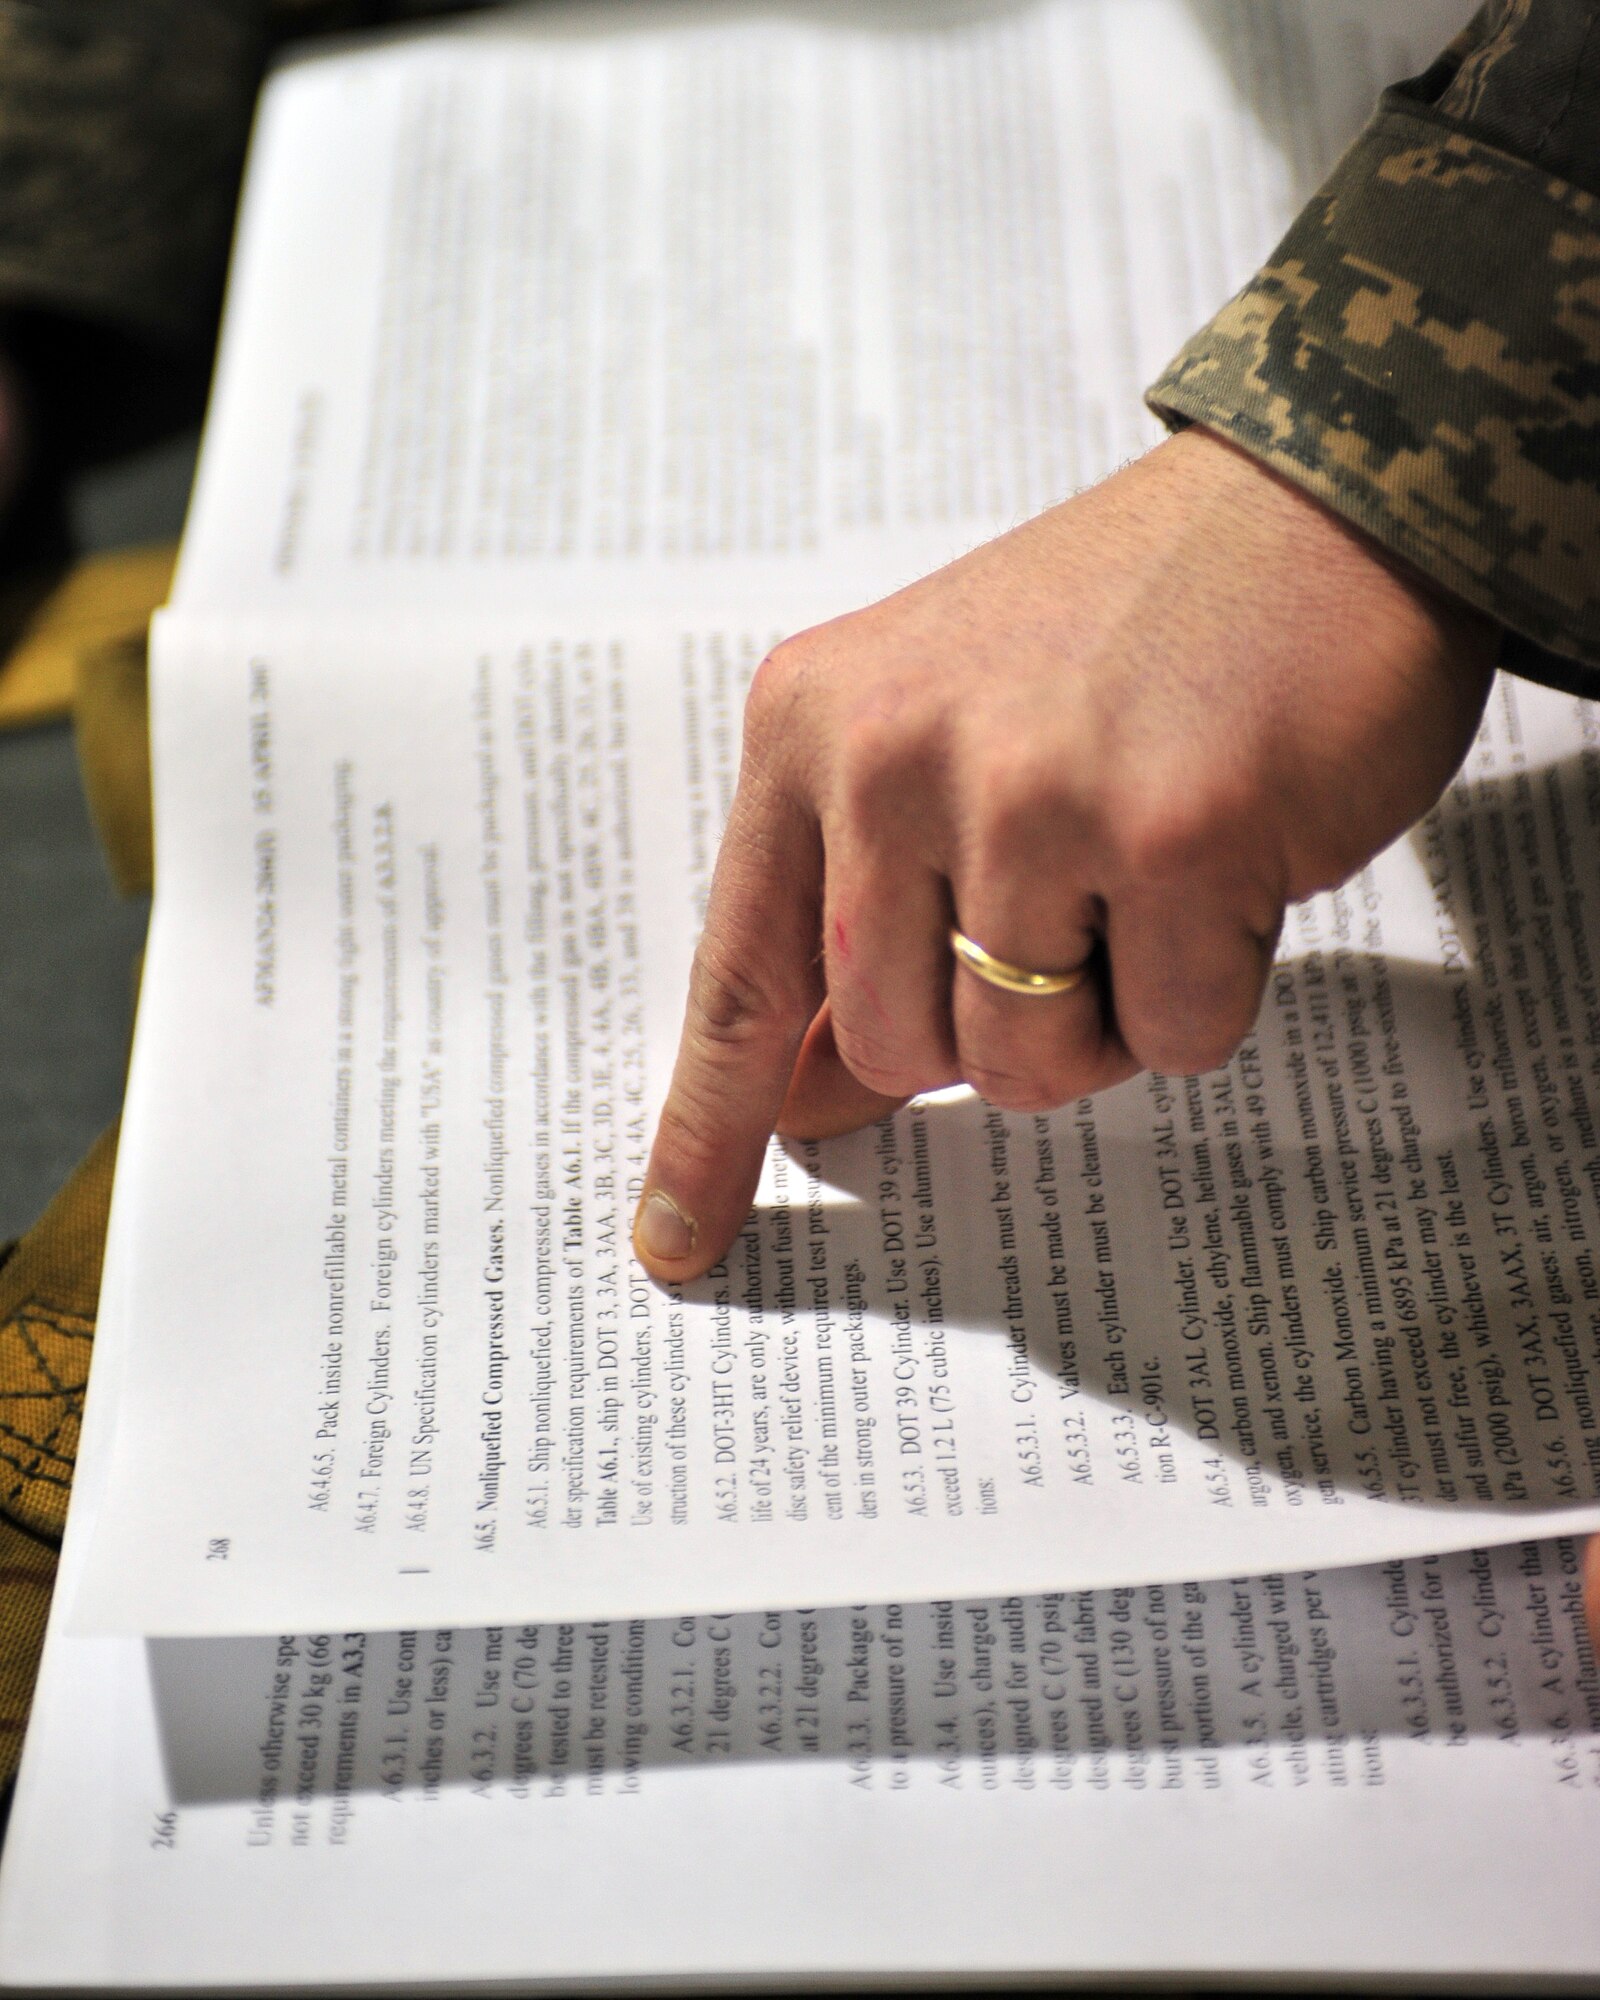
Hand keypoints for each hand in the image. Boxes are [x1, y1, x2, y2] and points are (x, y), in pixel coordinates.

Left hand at [632, 428, 1496, 1281]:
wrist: (1317, 511)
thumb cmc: (1124, 638)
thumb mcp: (946, 746)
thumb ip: (862, 921)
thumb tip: (800, 1104)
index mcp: (813, 726)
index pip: (739, 973)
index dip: (710, 1125)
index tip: (675, 1245)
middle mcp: (895, 753)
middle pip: (898, 1051)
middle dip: (993, 1031)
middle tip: (1075, 913)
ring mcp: (1032, 791)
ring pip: (1027, 1067)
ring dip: (1104, 1015)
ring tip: (1148, 876)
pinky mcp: (1175, 834)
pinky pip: (1173, 1039)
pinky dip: (1210, 986)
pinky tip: (1229, 861)